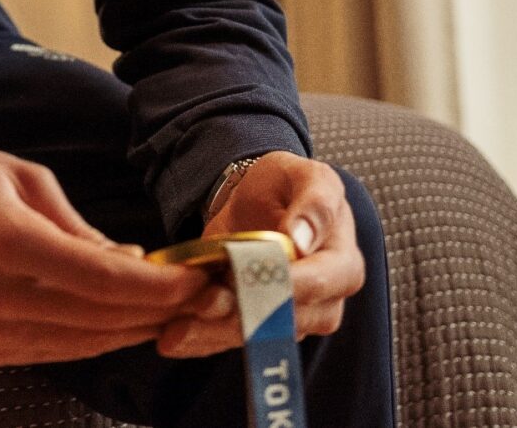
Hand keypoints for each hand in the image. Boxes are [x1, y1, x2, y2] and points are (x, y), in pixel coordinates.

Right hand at [0, 128, 213, 367]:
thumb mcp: (26, 179)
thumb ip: (81, 228)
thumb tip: (134, 265)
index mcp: (8, 241)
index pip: (104, 281)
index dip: (160, 287)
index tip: (198, 279)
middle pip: (103, 318)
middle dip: (161, 309)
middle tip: (202, 295)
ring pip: (87, 342)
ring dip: (136, 326)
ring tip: (174, 305)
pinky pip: (60, 348)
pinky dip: (99, 334)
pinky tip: (125, 315)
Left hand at [154, 151, 363, 358]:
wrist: (260, 200)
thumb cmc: (287, 185)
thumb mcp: (305, 176)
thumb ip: (314, 202)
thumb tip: (301, 238)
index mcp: (343, 264)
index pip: (319, 282)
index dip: (281, 283)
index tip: (241, 277)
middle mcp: (325, 301)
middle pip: (285, 319)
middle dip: (241, 315)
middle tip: (199, 305)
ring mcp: (293, 320)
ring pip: (256, 336)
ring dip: (215, 333)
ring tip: (176, 329)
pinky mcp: (261, 327)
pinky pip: (234, 340)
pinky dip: (203, 341)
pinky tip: (173, 337)